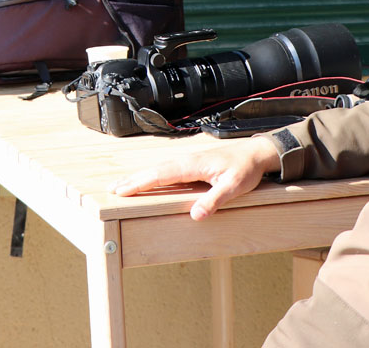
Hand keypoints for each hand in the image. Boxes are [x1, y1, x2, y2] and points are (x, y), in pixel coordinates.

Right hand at [109, 136, 281, 220]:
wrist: (256, 154)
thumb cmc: (246, 169)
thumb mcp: (234, 187)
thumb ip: (214, 200)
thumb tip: (195, 215)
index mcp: (193, 165)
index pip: (160, 175)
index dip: (140, 183)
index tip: (123, 190)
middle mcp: (187, 161)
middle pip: (153, 171)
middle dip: (132, 180)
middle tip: (112, 189)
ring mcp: (188, 162)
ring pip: (158, 169)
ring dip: (139, 177)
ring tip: (122, 185)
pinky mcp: (191, 166)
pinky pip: (166, 170)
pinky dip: (151, 175)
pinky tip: (147, 181)